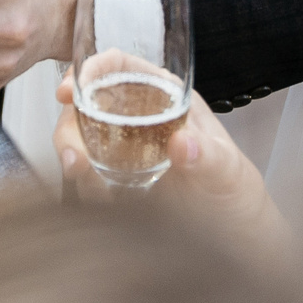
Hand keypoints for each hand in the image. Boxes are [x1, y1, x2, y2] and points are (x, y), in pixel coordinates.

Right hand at [53, 76, 284, 243]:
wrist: (231, 234)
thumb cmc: (233, 189)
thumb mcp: (227, 169)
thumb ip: (208, 155)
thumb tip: (182, 143)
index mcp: (164, 96)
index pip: (118, 67)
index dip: (90, 70)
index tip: (70, 90)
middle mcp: (137, 117)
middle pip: (86, 104)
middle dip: (69, 125)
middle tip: (73, 156)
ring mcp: (122, 149)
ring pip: (78, 140)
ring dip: (72, 157)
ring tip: (89, 182)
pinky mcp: (115, 181)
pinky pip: (86, 175)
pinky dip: (83, 184)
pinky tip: (100, 198)